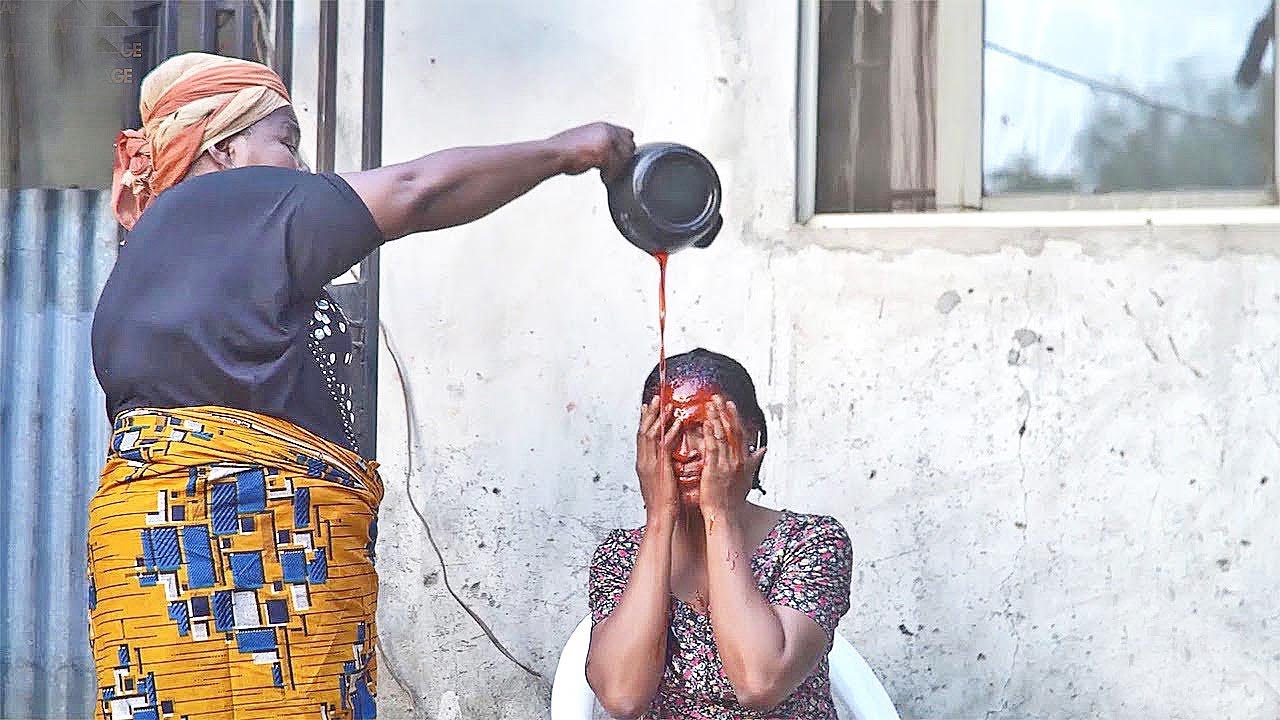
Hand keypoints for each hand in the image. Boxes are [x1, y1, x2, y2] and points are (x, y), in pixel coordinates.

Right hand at [548, 122, 635, 181]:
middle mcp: (607, 130)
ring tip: (605, 174)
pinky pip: (616, 167)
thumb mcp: (585, 139)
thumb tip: (612, 153)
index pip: (628, 135)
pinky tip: (602, 177)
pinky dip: (610, 175)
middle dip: (623, 159)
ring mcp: (607, 140)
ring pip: (626, 157)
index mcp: (603, 126)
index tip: (617, 160)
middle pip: (630, 146)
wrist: (553, 154)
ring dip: (617, 168)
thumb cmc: (564, 151)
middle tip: (611, 169)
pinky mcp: (605, 151)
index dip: (623, 149)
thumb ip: (600, 142)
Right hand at [635, 395, 681, 520]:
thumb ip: (662, 468)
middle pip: (643, 431)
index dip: (645, 421)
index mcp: (643, 464)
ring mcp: (650, 464)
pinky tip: (678, 422)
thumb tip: (667, 460)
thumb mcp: (660, 481)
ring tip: (666, 404)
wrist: (660, 518)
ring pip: (651, 435)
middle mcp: (643, 461)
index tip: (648, 407)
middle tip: (655, 398)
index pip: (642, 437)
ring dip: (659, 418)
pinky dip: (671, 432)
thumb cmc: (663, 504)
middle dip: (649, 414)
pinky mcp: (660, 467)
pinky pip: (665, 445)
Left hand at [698, 396, 765, 516]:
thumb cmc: (733, 499)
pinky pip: (713, 448)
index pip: (740, 433)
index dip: (734, 417)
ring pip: (723, 436)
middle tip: (718, 397)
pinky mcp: (715, 470)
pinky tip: (706, 423)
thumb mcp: (747, 478)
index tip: (729, 404)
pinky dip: (710, 434)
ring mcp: (726, 464)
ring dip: (717, 418)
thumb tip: (762, 450)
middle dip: (725, 412)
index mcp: (743, 460)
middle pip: (732, 430)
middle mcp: (737, 460)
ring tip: (711, 404)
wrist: (725, 515)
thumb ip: (754, 461)